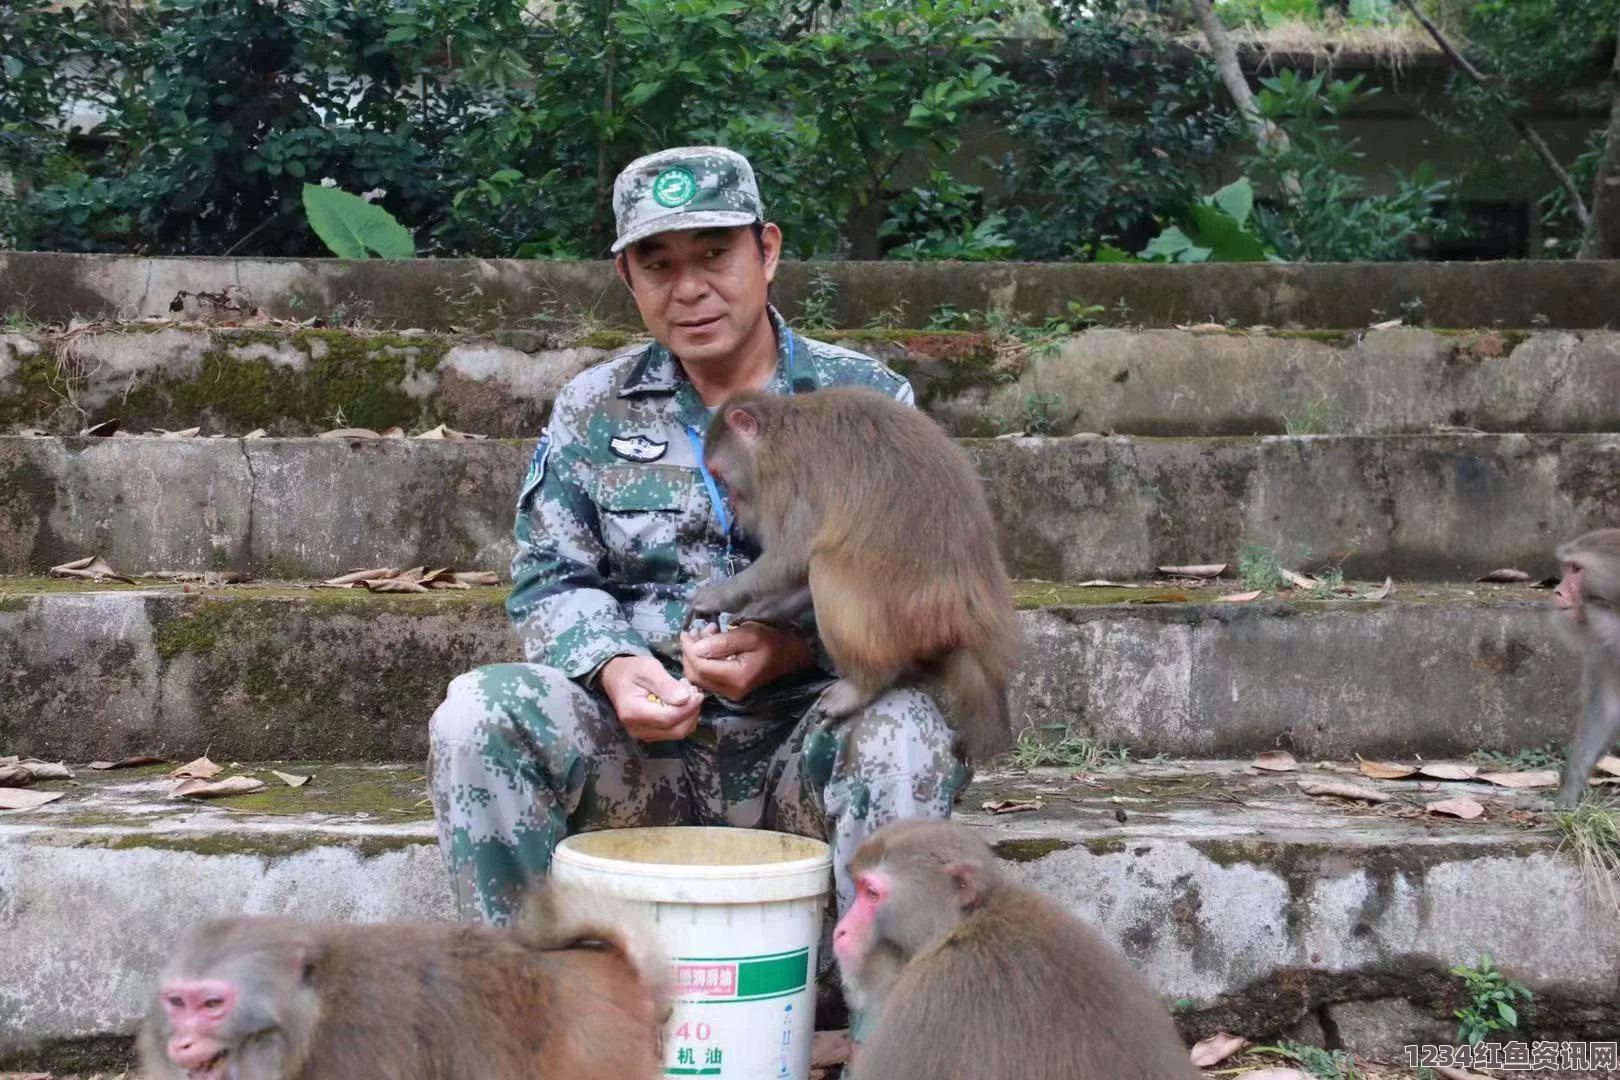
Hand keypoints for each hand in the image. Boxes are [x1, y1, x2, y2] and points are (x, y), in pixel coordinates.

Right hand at [600, 655, 702, 741]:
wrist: (617, 679)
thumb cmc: (632, 671)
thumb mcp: (648, 668)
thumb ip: (666, 684)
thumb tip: (685, 699)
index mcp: (633, 712)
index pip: (668, 718)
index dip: (688, 707)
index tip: (696, 692)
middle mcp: (637, 729)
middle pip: (676, 730)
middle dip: (691, 711)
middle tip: (692, 690)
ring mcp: (643, 734)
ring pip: (678, 733)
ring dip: (689, 714)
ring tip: (686, 693)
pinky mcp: (651, 734)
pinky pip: (675, 731)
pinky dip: (684, 718)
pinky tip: (681, 702)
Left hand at [680, 620, 814, 701]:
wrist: (791, 654)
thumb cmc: (772, 641)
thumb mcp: (749, 634)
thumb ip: (722, 642)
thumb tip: (696, 647)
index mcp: (736, 677)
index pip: (700, 667)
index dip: (689, 649)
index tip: (688, 631)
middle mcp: (731, 691)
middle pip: (695, 675)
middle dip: (689, 653)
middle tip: (695, 632)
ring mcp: (730, 693)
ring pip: (698, 678)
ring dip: (695, 656)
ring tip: (705, 635)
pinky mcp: (730, 690)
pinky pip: (707, 678)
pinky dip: (703, 662)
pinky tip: (710, 647)